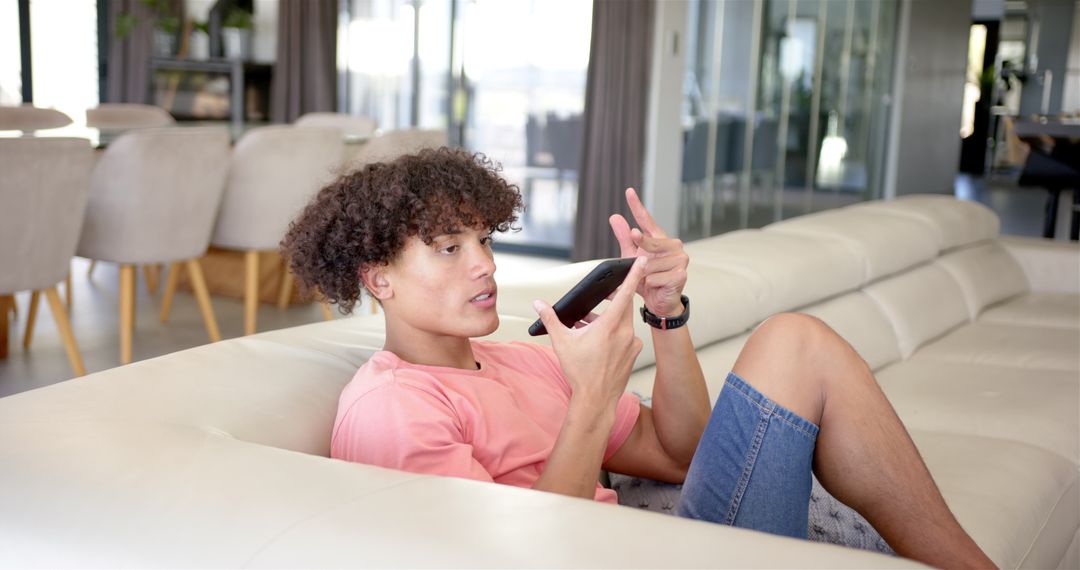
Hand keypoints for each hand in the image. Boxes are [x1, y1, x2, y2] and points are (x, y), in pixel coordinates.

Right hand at [533, 257, 645, 407]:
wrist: (595, 400)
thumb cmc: (580, 373)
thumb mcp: (561, 342)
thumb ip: (550, 319)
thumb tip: (539, 305)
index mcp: (610, 326)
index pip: (625, 293)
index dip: (633, 275)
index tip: (642, 261)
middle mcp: (625, 333)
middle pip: (623, 305)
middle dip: (613, 298)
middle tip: (603, 295)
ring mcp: (631, 344)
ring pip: (623, 321)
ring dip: (609, 317)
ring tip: (589, 323)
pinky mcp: (633, 354)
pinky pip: (626, 335)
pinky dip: (614, 332)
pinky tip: (600, 339)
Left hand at [609, 188, 688, 316]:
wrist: (660, 301)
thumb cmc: (648, 278)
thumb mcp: (632, 257)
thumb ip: (624, 238)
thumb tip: (615, 217)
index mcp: (660, 239)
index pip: (646, 220)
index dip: (637, 206)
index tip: (628, 192)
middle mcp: (674, 245)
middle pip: (647, 243)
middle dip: (639, 256)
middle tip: (641, 266)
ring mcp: (681, 258)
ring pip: (649, 264)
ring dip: (644, 275)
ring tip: (652, 279)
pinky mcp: (682, 273)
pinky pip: (654, 277)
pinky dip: (651, 284)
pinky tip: (658, 286)